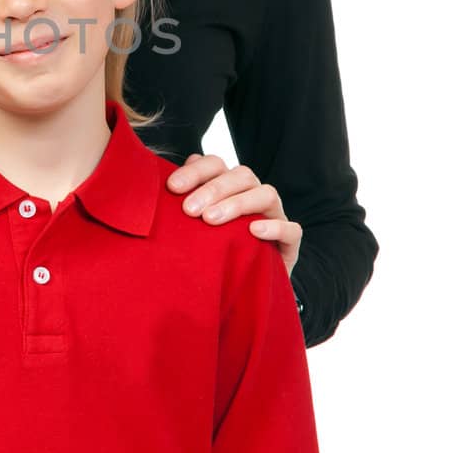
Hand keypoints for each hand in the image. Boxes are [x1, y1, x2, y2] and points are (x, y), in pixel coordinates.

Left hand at [166, 153, 301, 276]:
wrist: (242, 287)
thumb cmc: (212, 251)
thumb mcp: (193, 229)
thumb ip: (183, 206)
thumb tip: (161, 190)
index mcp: (229, 185)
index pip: (215, 164)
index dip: (195, 172)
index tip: (172, 187)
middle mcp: (253, 194)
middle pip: (241, 175)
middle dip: (213, 189)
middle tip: (189, 209)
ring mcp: (274, 216)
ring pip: (266, 195)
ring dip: (237, 204)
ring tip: (211, 220)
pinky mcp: (290, 242)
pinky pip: (292, 229)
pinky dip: (275, 227)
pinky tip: (254, 231)